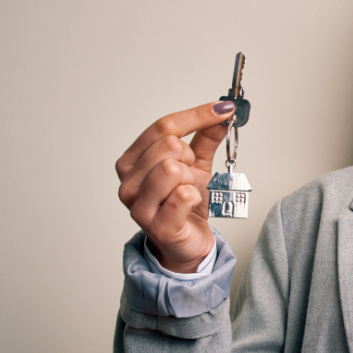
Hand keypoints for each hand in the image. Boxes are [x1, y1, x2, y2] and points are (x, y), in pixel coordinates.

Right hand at [115, 102, 234, 272]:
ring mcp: (138, 205)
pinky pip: (182, 196)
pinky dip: (194, 197)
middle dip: (189, 157)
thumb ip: (205, 138)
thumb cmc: (185, 204)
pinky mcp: (157, 226)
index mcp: (132, 161)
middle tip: (190, 174)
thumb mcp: (196, 164)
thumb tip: (220, 112)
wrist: (187, 242)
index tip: (223, 109)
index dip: (197, 115)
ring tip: (188, 190)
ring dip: (191, 179)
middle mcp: (128, 182)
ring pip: (173, 169)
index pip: (163, 126)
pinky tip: (190, 205)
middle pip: (169, 146)